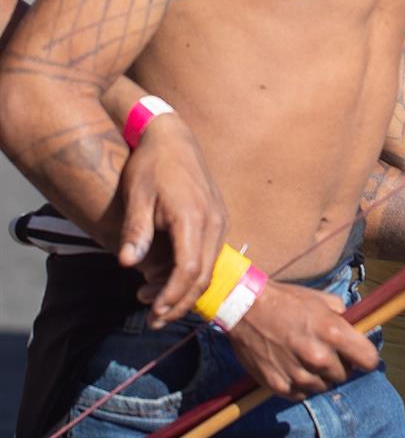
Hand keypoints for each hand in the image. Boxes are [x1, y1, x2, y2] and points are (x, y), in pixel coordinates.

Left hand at [118, 114, 228, 327]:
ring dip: (185, 291)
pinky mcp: (217, 219)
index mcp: (194, 217)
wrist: (172, 138)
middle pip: (204, 275)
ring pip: (209, 268)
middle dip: (179, 302)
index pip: (190, 269)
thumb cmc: (151, 166)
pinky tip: (167, 281)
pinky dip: (191, 275)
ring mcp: (220, 220)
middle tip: (153, 321)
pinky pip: (209, 255)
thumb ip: (136, 230)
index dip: (172, 295)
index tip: (152, 313)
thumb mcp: (137, 196)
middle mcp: (215, 221)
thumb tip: (128, 263)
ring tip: (153, 305)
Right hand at [226, 280, 380, 399]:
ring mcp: (297, 374)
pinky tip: (293, 368)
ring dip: (320, 376)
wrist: (246, 309)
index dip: (366, 357)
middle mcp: (318, 357)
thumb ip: (345, 317)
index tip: (360, 355)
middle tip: (327, 352)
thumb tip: (356, 329)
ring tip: (307, 359)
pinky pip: (301, 394)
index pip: (369, 359)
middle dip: (340, 364)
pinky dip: (300, 385)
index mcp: (334, 333)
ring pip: (323, 386)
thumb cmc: (287, 301)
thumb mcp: (324, 300)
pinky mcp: (278, 385)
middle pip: (344, 375)